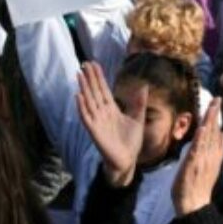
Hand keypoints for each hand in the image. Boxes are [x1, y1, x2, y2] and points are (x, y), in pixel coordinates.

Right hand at [75, 62, 143, 186]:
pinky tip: (78, 96)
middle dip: (90, 78)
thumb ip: (139, 103)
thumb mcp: (138, 118)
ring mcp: (97, 121)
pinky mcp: (94, 131)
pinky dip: (82, 107)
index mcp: (112, 109)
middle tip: (85, 63)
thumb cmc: (131, 141)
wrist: (128, 160)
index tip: (94, 64)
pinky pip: (86, 117)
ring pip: (89, 101)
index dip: (98, 77)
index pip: (103, 89)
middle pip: (94, 92)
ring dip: (83, 88)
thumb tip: (144, 86)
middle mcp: (102, 113)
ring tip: (79, 75)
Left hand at [172, 99, 222, 216]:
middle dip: (215, 113)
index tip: (219, 101)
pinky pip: (197, 149)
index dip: (218, 116)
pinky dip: (200, 138)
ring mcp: (203, 159)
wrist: (194, 203)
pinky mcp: (194, 164)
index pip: (217, 131)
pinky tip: (202, 128)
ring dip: (210, 121)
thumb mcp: (213, 163)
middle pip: (214, 131)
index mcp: (214, 154)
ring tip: (212, 106)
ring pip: (207, 137)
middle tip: (218, 97)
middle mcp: (211, 154)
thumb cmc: (200, 184)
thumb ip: (220, 148)